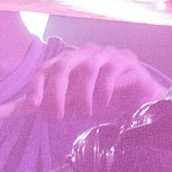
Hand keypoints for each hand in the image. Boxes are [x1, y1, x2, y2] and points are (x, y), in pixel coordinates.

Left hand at [25, 45, 165, 121]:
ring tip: (84, 114)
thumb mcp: (77, 106)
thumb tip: (39, 111)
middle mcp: (84, 54)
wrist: (139, 99)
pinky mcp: (125, 60)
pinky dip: (103, 90)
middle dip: (56, 93)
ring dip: (82, 95)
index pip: (45, 69)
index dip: (36, 86)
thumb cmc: (104, 100)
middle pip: (63, 66)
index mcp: (68, 62)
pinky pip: (111, 71)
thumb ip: (59, 105)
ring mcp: (105, 54)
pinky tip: (103, 104)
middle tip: (57, 117)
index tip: (32, 106)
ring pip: (87, 69)